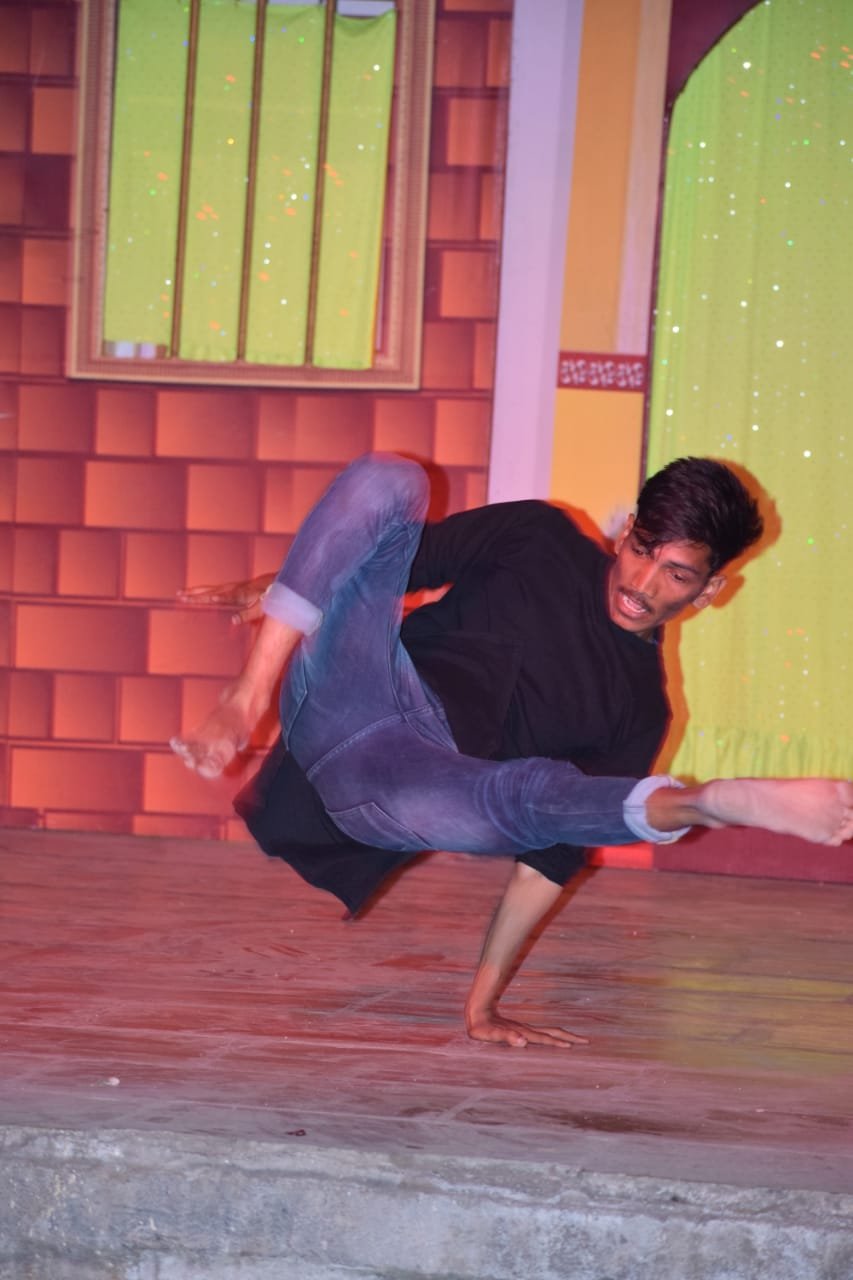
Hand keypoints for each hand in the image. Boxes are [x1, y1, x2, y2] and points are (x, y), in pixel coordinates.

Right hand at [177, 574, 274, 624]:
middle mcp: (231, 589)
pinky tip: (190, 594)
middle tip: (181, 597)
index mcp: (240, 595)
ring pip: (208, 589)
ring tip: (180, 594)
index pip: (227, 597)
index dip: (219, 598)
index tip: (210, 599)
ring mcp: (228, 587)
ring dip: (194, 591)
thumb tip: (233, 620)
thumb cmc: (266, 598)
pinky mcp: (226, 588)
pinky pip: (210, 589)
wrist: (270, 583)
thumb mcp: (260, 609)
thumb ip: (247, 615)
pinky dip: (199, 591)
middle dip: (196, 595)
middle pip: (211, 591)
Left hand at [465, 1008, 588, 1049]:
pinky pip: (541, 1033)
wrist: (477, 1011)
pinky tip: (553, 1039)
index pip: (545, 1039)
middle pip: (552, 1033)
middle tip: (586, 1041)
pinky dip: (551, 1036)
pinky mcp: (520, 1030)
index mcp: (522, 1033)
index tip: (572, 1046)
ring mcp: (524, 1029)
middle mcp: (526, 1031)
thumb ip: (506, 1037)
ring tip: (575, 1040)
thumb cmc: (481, 1027)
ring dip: (562, 1036)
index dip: (558, 1043)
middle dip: (569, 1038)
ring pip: (548, 1032)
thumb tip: (522, 1042)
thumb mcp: (490, 1034)